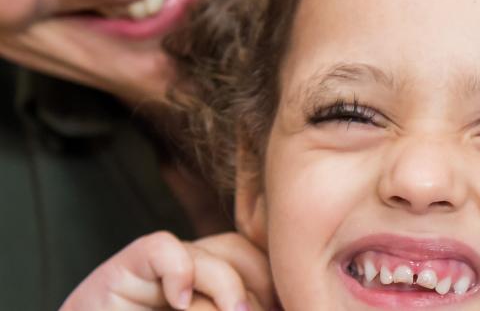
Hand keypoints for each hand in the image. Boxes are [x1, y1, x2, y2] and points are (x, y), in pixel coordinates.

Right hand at [59, 231, 271, 310]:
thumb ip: (235, 308)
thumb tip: (275, 306)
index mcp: (207, 293)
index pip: (256, 265)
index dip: (272, 284)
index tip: (283, 304)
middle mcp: (186, 275)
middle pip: (240, 253)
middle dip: (257, 286)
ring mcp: (155, 272)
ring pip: (211, 253)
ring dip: (226, 289)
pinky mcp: (122, 271)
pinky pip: (162, 249)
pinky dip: (180, 272)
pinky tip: (179, 302)